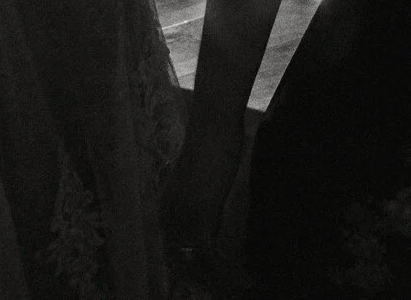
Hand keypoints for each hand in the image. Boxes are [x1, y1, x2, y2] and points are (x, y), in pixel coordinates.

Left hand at [166, 103, 246, 287]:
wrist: (212, 126)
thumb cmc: (213, 146)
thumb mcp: (205, 184)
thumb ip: (205, 210)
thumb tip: (211, 234)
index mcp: (168, 206)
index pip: (170, 249)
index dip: (185, 271)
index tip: (204, 285)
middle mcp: (169, 215)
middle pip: (178, 261)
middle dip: (200, 281)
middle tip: (223, 292)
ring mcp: (182, 216)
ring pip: (194, 262)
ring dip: (217, 280)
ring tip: (239, 288)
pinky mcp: (199, 215)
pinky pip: (208, 254)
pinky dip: (226, 270)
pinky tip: (243, 277)